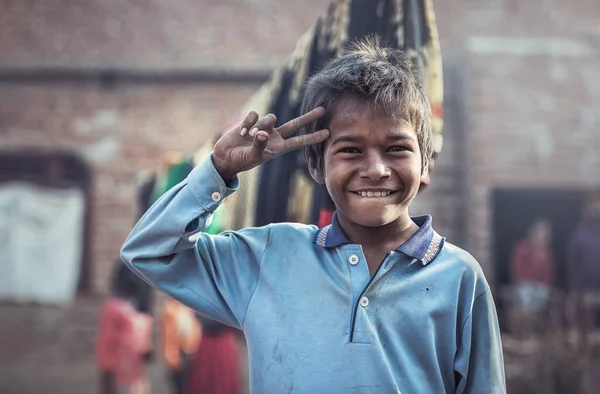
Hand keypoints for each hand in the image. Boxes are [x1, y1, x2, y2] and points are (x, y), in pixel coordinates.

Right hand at [212, 107, 328, 180]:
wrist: (225, 157)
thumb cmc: (241, 160)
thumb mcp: (252, 157)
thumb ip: (259, 145)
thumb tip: (263, 133)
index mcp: (278, 147)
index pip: (299, 141)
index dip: (313, 137)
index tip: (327, 133)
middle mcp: (274, 136)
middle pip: (295, 124)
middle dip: (308, 117)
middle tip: (322, 109)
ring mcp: (264, 128)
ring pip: (270, 118)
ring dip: (259, 125)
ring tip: (248, 136)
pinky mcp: (252, 121)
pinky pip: (255, 115)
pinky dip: (248, 123)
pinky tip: (242, 132)